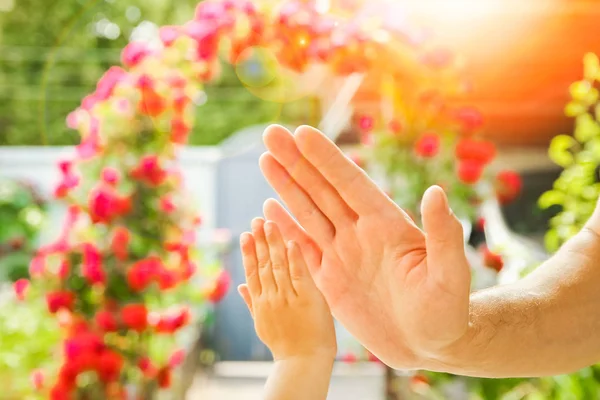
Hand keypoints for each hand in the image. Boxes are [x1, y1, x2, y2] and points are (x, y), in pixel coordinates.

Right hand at [238, 218, 336, 360]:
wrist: (303, 363)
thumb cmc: (286, 345)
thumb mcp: (263, 324)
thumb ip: (252, 302)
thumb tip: (240, 286)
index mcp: (261, 302)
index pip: (252, 272)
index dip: (249, 252)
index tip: (245, 234)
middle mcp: (272, 297)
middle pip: (263, 264)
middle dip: (259, 241)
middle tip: (256, 219)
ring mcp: (288, 297)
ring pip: (278, 265)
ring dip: (273, 243)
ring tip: (268, 223)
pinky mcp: (307, 298)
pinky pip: (299, 274)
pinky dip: (294, 258)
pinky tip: (290, 242)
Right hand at [258, 125, 470, 368]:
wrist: (430, 346)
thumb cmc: (448, 311)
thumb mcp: (450, 273)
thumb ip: (442, 234)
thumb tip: (435, 192)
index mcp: (386, 225)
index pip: (350, 184)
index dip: (326, 159)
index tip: (302, 133)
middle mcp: (360, 232)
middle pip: (321, 190)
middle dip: (296, 162)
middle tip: (271, 134)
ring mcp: (343, 254)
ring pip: (308, 213)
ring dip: (286, 187)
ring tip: (265, 160)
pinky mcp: (330, 279)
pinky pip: (303, 248)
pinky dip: (285, 229)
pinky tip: (268, 209)